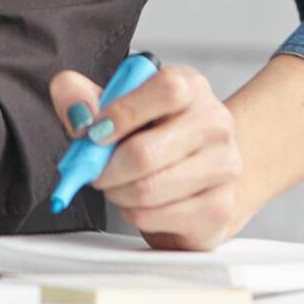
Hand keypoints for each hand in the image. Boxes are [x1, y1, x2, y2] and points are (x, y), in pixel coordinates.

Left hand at [50, 62, 243, 249]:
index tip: (95, 132)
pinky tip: (140, 202)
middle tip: (96, 170)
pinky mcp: (217, 209)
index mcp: (190, 86)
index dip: (123, 112)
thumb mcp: (112, 102)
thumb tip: (79, 113)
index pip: (166, 90)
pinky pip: (153, 217)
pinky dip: (133, 212)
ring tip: (119, 184)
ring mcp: (223, 167)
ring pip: (146, 190)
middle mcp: (215, 123)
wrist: (197, 173)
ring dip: (117, 192)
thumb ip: (80, 95)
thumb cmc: (149, 133)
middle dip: (106, 168)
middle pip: (145, 153)